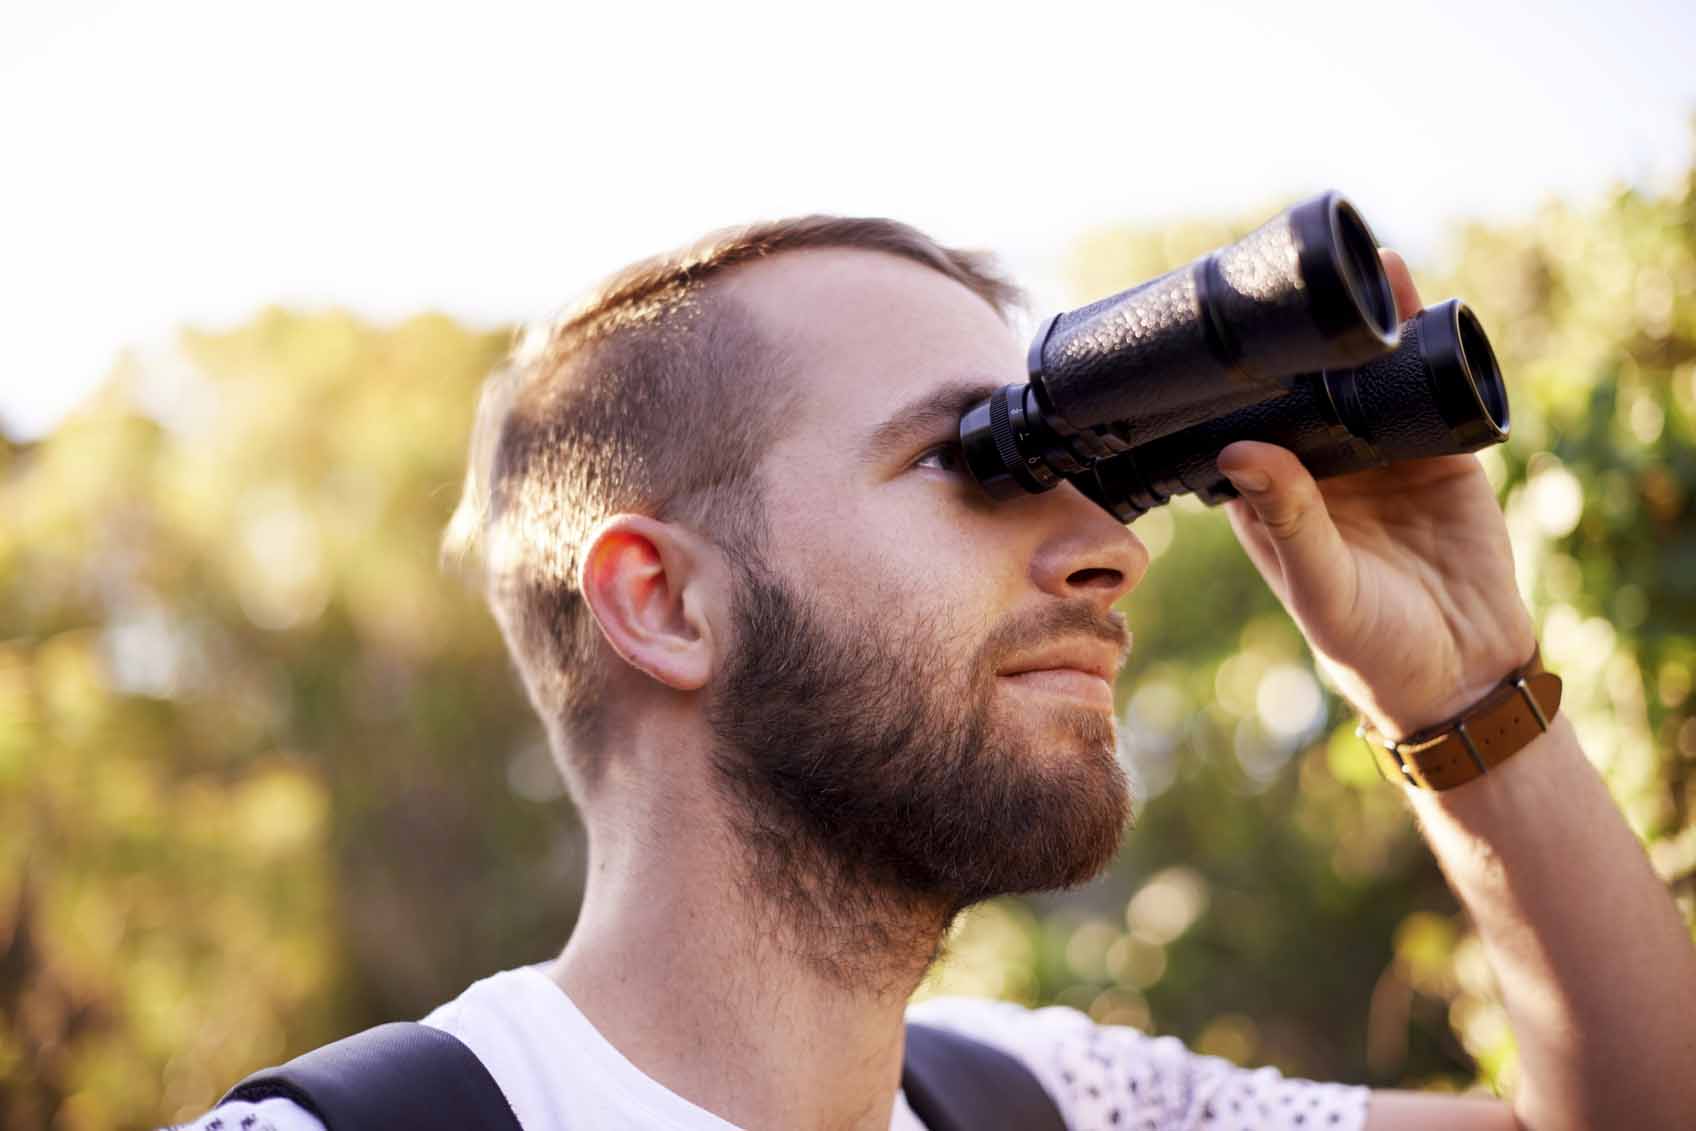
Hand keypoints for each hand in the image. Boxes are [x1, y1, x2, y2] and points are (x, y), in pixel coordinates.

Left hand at [1215, 250, 1537, 739]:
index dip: (1233, 379)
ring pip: (1366, 379)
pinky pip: (1427, 389)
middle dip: (1303, 336)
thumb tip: (1239, 449)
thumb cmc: (1372, 648)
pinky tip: (1418, 303)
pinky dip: (1426, 348)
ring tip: (1363, 265)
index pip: (1241, 424)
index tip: (1226, 323)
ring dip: (1367, 330)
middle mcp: (1318, 469)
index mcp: (1269, 499)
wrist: (1465, 675)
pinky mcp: (1438, 455)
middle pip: (1303, 387)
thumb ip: (1291, 522)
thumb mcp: (1324, 588)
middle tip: (1298, 266)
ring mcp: (1378, 457)